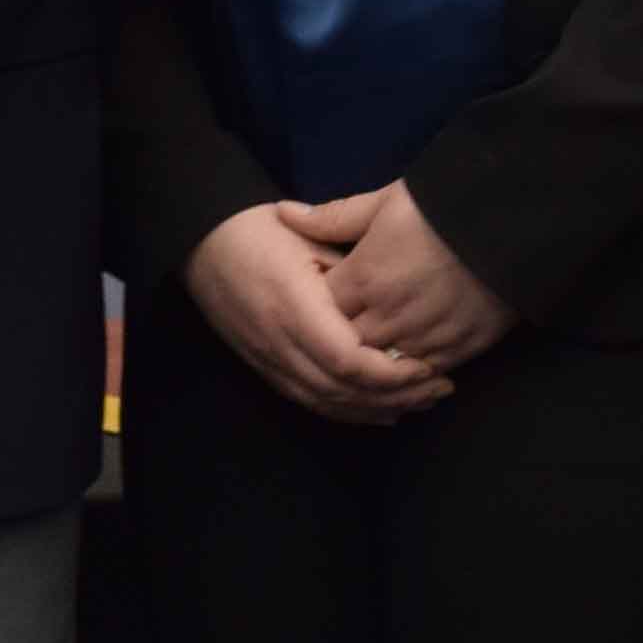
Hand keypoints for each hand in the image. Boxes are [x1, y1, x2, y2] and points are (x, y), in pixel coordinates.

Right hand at [186, 204, 441, 422]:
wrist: (202, 242)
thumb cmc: (257, 230)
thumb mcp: (307, 236)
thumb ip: (349, 270)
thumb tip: (393, 304)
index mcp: (292, 307)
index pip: (347, 359)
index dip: (390, 372)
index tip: (428, 365)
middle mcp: (278, 343)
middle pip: (342, 390)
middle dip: (396, 395)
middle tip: (440, 388)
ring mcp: (267, 361)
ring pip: (327, 403)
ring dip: (377, 408)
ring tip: (420, 402)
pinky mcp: (264, 368)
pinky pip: (310, 402)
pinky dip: (349, 412)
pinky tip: (380, 411)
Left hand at [314, 179, 515, 369]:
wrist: (513, 218)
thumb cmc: (443, 204)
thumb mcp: (384, 201)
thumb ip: (332, 217)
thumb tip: (283, 213)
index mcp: (365, 277)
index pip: (322, 310)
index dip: (319, 307)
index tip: (321, 299)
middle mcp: (390, 314)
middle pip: (349, 344)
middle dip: (344, 338)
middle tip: (343, 329)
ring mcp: (427, 335)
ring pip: (385, 366)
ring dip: (378, 358)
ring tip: (377, 347)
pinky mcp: (462, 347)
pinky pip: (425, 372)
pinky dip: (414, 368)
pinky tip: (410, 359)